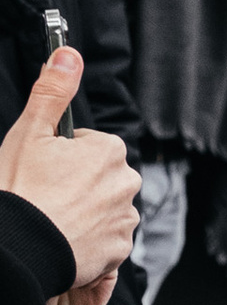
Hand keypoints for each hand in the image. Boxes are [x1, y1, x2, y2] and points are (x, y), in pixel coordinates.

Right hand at [0, 46, 137, 285]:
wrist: (20, 248)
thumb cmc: (22, 190)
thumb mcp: (30, 132)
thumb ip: (53, 91)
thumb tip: (68, 53)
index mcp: (110, 151)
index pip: (89, 146)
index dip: (63, 156)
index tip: (45, 168)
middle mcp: (127, 183)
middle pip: (100, 177)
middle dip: (78, 183)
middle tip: (47, 194)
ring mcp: (125, 219)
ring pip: (104, 207)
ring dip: (84, 211)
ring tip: (54, 217)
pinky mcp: (120, 250)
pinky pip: (106, 239)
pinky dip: (88, 239)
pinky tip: (65, 238)